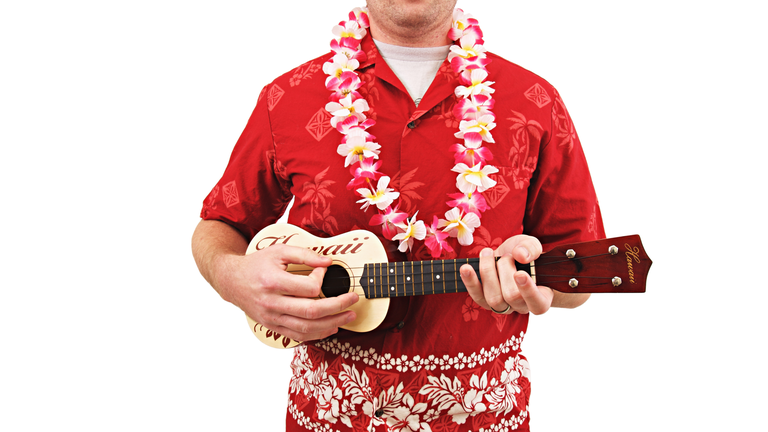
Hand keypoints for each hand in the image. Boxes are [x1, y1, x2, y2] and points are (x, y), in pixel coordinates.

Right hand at [218, 244, 358, 341]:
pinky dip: (317, 334)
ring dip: (332, 324)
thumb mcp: (279, 251)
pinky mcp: (273, 327)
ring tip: (348, 317)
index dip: (322, 279)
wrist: (231, 281)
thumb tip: (327, 262)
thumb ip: (305, 254)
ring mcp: (272, 318)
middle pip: (311, 311)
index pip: (308, 288)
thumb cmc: (256, 264)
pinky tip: (331, 327)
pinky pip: (298, 336)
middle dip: (338, 307)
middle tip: (353, 301)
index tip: (324, 271)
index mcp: (273, 282)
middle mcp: (272, 303)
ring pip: (306, 328)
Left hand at [459, 235, 553, 314]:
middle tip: (507, 255)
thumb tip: (521, 255)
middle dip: (506, 270)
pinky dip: (470, 281)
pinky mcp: (485, 301)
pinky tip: (466, 268)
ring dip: (488, 272)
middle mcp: (521, 306)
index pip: (538, 304)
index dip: (528, 290)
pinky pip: (477, 296)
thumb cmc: (526, 254)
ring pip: (493, 298)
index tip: (519, 273)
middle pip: (512, 297)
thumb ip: (531, 248)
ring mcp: (503, 306)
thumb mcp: (533, 246)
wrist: (509, 256)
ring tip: (488, 253)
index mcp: (541, 297)